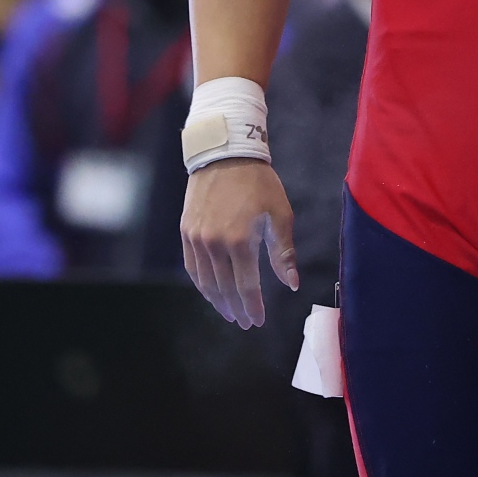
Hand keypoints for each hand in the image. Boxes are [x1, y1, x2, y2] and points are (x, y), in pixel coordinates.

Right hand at [179, 158, 298, 327]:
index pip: (247, 286)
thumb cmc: (259, 183)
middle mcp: (214, 243)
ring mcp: (197, 238)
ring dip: (218, 301)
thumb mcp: (279, 214)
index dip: (253, 307)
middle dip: (237, 309)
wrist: (225, 153)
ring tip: (229, 312)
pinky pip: (192, 267)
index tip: (258, 322)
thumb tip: (291, 284)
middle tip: (245, 323)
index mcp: (240, 240)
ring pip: (205, 282)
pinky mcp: (186, 231)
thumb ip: (283, 252)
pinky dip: (202, 284)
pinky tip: (211, 292)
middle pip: (225, 288)